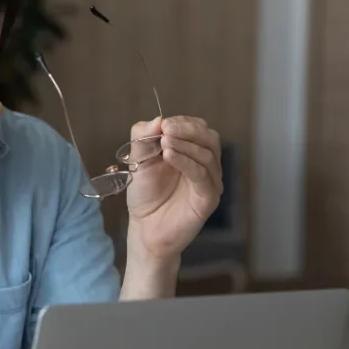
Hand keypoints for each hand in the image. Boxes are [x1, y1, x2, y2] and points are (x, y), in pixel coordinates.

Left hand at [124, 116, 222, 261]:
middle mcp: (206, 164)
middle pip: (209, 137)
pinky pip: (202, 175)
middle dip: (188, 130)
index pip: (197, 128)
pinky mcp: (208, 198)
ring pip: (208, 154)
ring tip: (165, 142)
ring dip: (186, 145)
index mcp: (192, 151)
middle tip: (167, 129)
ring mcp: (210, 181)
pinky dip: (186, 162)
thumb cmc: (145, 195)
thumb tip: (158, 119)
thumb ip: (143, 139)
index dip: (183, 122)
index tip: (164, 123)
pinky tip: (170, 156)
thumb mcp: (138, 161)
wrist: (145, 229)